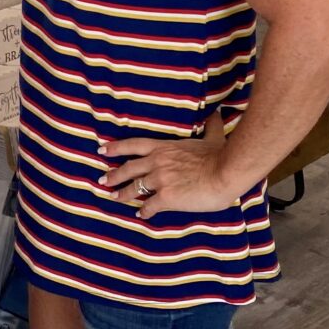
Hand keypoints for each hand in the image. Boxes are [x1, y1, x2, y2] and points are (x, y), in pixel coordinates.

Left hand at [98, 135, 237, 219]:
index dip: (116, 148)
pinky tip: (142, 214)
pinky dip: (144, 211)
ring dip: (123, 194)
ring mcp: (160, 180)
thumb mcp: (212, 137)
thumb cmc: (220, 155)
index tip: (103, 150)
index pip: (134, 145)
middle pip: (128, 168)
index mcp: (164, 147)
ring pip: (135, 188)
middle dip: (114, 175)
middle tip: (103, 179)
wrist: (226, 172)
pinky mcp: (167, 197)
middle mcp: (157, 162)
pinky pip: (150, 206)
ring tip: (114, 198)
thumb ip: (210, 127)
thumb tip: (217, 114)